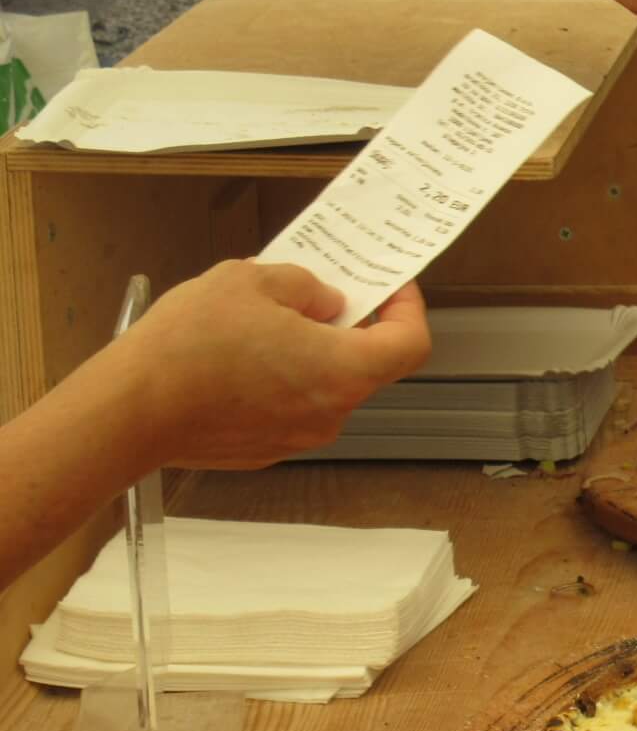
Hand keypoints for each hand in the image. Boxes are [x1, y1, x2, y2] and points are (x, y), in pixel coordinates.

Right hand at [111, 262, 431, 469]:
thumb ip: (305, 285)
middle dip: (348, 325)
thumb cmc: (190, 345)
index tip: (391, 287)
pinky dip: (281, 379)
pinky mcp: (268, 449)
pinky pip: (290, 407)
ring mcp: (300, 438)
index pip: (409, 345)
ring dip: (309, 352)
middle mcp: (332, 413)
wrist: (134, 409)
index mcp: (342, 371)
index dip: (408, 310)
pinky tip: (240, 356)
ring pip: (324, 385)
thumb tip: (327, 300)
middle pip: (364, 365)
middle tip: (318, 292)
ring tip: (263, 320)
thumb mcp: (250, 280)